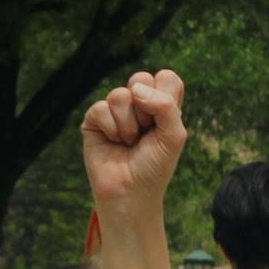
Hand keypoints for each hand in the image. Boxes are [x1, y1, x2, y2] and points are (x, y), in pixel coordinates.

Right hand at [81, 70, 189, 214]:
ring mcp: (115, 110)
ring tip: (129, 141)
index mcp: (162, 104)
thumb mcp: (174, 136)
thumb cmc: (155, 165)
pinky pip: (100, 108)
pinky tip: (113, 142)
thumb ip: (166, 107)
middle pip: (141, 78)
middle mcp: (139, 103)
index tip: (164, 120)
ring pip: (119, 94)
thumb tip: (136, 89)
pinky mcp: (94, 119)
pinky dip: (111, 128)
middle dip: (146, 109)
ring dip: (128, 124)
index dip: (165, 95)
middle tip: (146, 131)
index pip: (166, 77)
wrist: (130, 190)